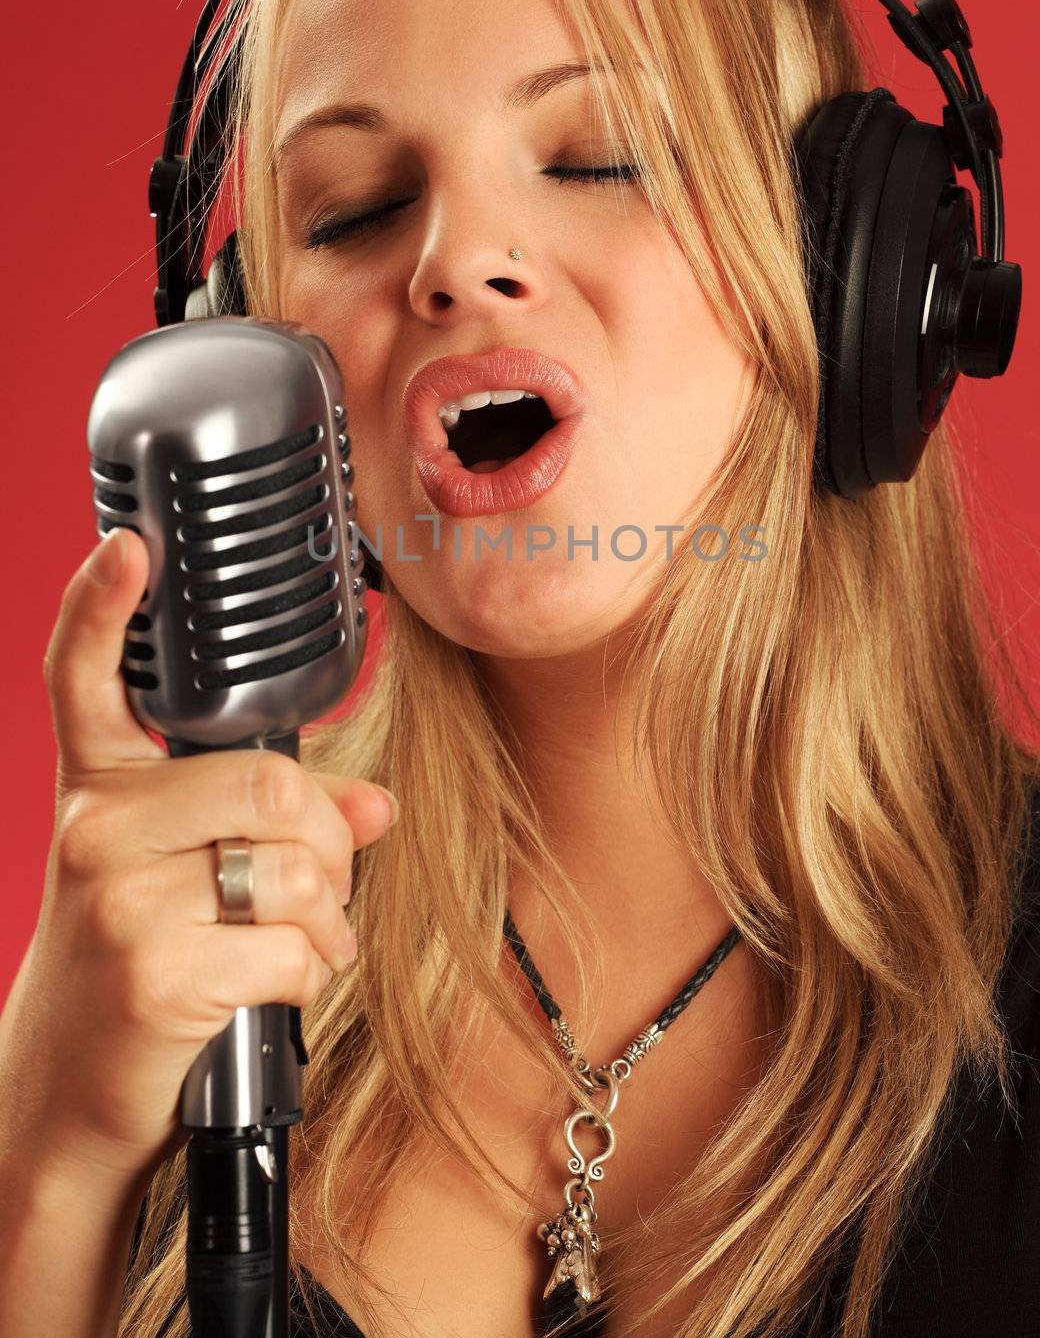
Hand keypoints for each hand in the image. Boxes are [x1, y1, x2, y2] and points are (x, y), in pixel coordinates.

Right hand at [0, 527, 395, 1185]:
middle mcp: (96, 829)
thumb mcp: (177, 876)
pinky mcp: (155, 975)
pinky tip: (286, 981)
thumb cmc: (133, 962)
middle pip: (270, 782)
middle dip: (326, 838)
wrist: (66, 1090)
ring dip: (328, 912)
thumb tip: (377, 806)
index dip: (101, 606)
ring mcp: (119, 900)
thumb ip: (273, 824)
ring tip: (306, 936)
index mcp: (98, 789)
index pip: (83, 679)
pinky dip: (315, 969)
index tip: (129, 545)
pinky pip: (293, 948)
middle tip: (321, 881)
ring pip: (293, 866)